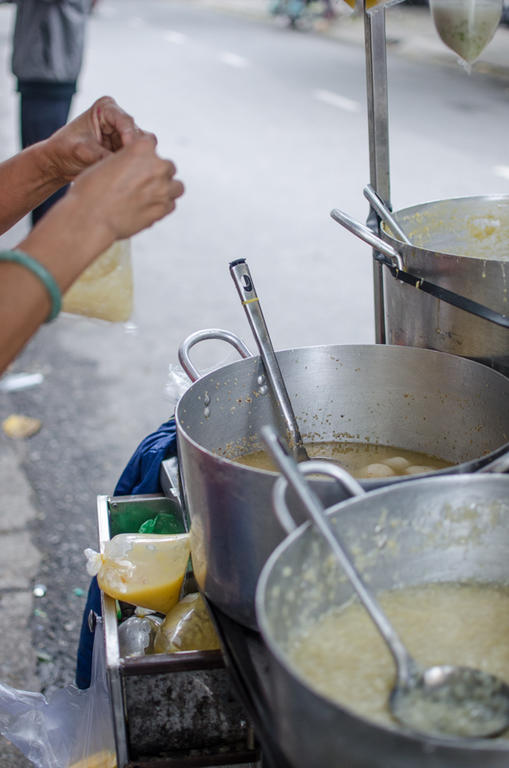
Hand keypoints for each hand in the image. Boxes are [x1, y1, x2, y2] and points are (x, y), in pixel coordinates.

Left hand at [43, 96, 152, 183]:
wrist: (58, 163)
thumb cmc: (64, 150)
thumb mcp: (81, 151)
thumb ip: (101, 155)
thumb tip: (121, 165)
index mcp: (106, 108)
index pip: (126, 121)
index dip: (130, 138)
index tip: (131, 155)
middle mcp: (119, 119)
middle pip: (139, 135)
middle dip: (136, 152)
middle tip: (133, 170)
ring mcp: (125, 136)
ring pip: (143, 149)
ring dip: (137, 162)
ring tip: (128, 176)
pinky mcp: (127, 151)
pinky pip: (139, 160)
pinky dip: (135, 169)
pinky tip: (129, 179)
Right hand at [68, 134, 184, 239]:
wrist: (90, 217)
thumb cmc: (91, 190)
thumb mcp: (107, 162)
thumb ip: (128, 161)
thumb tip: (139, 168)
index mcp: (141, 147)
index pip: (151, 145)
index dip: (145, 156)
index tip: (137, 165)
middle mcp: (157, 165)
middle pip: (168, 166)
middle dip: (158, 174)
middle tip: (143, 184)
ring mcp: (163, 188)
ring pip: (177, 187)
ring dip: (167, 190)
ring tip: (151, 196)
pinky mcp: (163, 209)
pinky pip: (171, 205)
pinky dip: (163, 206)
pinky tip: (148, 208)